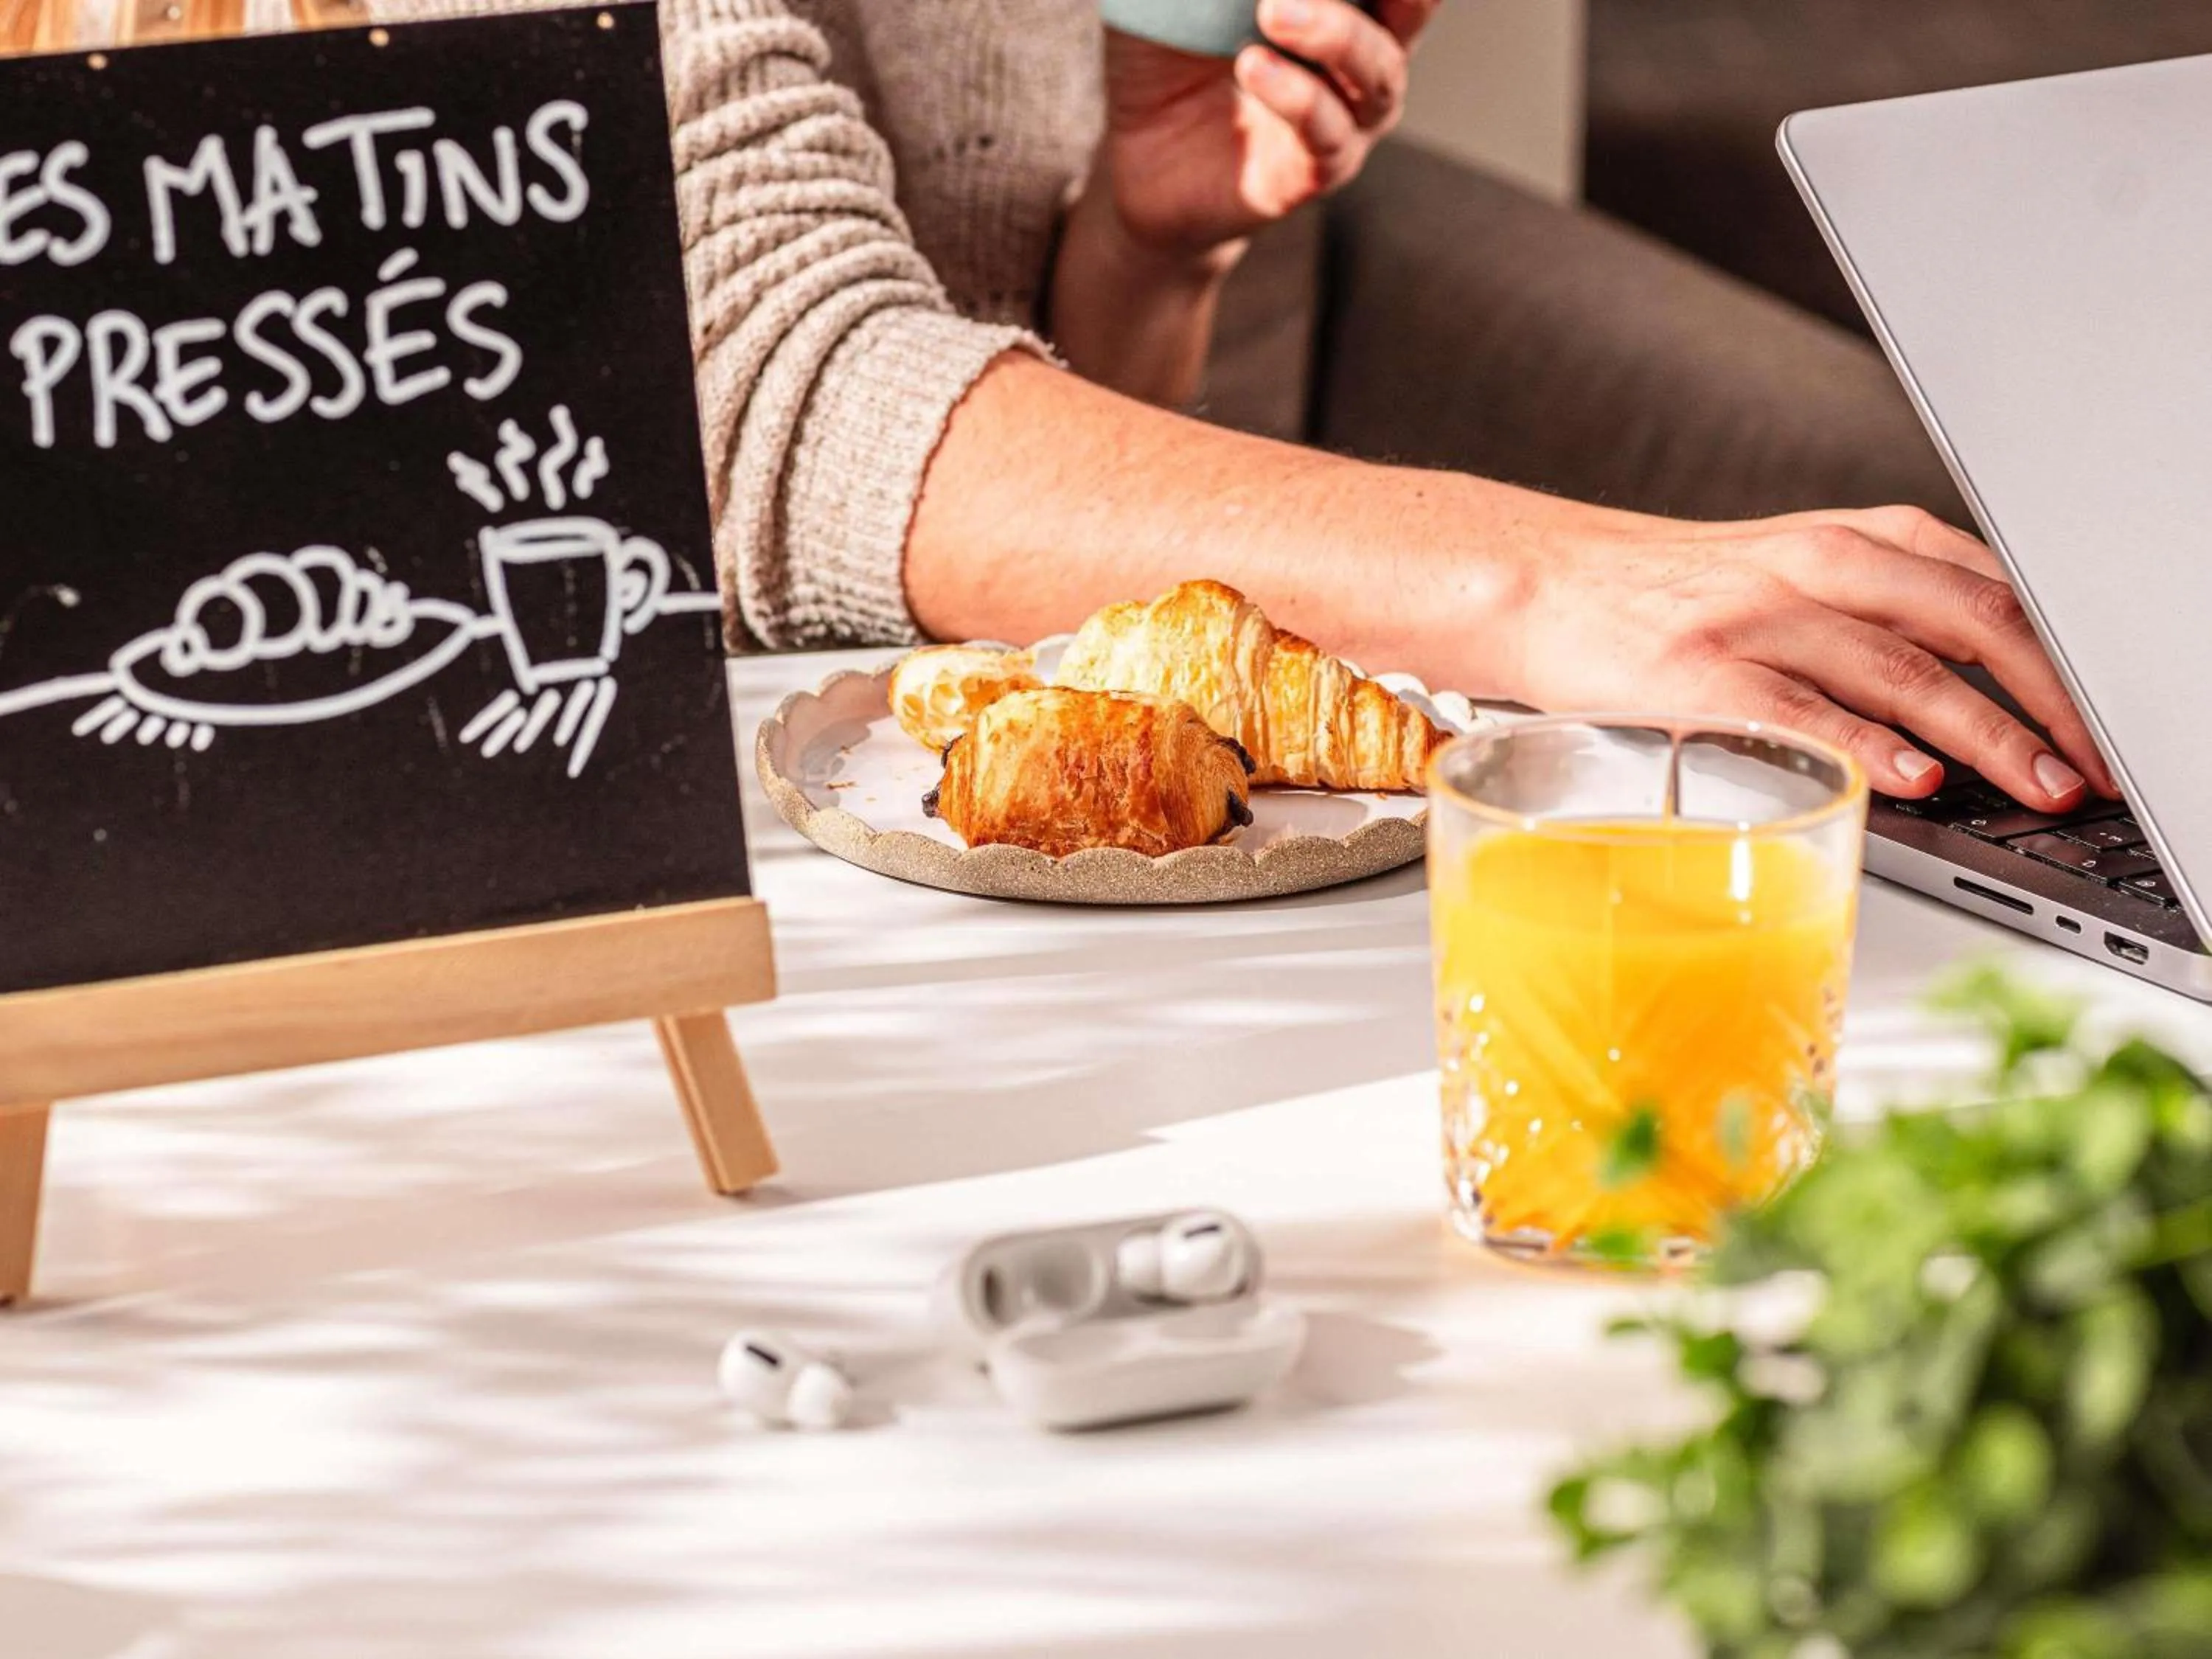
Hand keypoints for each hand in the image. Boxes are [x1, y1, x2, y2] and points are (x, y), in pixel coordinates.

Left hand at [1087, 0, 1436, 261]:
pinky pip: (1324, 132)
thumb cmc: (1169, 57)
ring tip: (1273, 11)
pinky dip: (1294, 95)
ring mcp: (1348, 119)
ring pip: (1376, 70)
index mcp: (1347, 4)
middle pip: (1413, 6)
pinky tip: (1252, 66)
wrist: (1140, 162)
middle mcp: (1364, 58)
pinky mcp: (1316, 173)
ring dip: (1333, 32)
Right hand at [1502, 504, 2117, 808]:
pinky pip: (1801, 708)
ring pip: (1902, 668)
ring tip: (2039, 785)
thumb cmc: (1672, 595)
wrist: (1542, 583)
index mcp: (1854, 541)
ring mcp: (1759, 618)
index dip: (2067, 659)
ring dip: (1985, 733)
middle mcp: (1818, 567)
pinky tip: (1914, 778)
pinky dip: (1867, 743)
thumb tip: (1991, 688)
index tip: (2110, 721)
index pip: (1994, 589)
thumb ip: (1885, 615)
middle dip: (2050, 702)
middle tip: (2097, 768)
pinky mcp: (1701, 671)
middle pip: (1969, 624)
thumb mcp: (1794, 576)